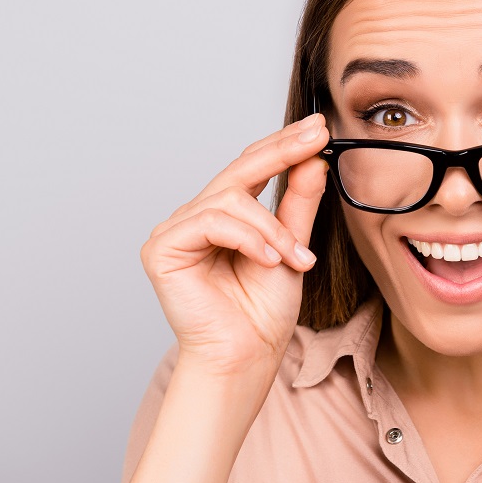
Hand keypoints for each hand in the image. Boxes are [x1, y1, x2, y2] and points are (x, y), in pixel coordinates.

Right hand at [139, 114, 329, 373]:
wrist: (248, 355)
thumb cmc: (264, 310)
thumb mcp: (292, 246)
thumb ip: (298, 203)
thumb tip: (313, 159)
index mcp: (227, 214)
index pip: (254, 167)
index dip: (285, 144)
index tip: (318, 127)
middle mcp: (198, 215)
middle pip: (240, 169)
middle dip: (282, 151)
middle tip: (314, 137)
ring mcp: (177, 229)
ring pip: (232, 200)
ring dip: (271, 229)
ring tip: (295, 259)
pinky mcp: (163, 248)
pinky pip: (212, 222)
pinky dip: (247, 238)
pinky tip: (269, 259)